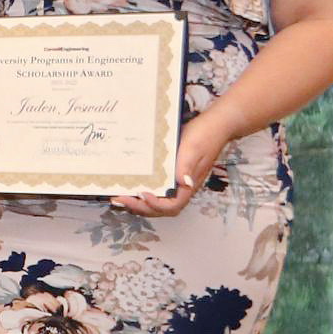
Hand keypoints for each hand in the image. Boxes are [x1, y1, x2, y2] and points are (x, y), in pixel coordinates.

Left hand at [110, 117, 232, 218]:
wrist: (214, 125)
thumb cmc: (204, 136)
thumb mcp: (193, 150)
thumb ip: (187, 167)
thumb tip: (183, 183)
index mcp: (189, 184)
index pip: (172, 205)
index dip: (156, 205)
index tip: (141, 193)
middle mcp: (182, 187)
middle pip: (161, 208)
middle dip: (140, 207)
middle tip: (119, 199)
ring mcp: (176, 182)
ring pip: (157, 202)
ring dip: (138, 203)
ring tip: (118, 197)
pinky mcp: (171, 175)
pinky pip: (156, 189)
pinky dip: (141, 192)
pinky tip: (128, 186)